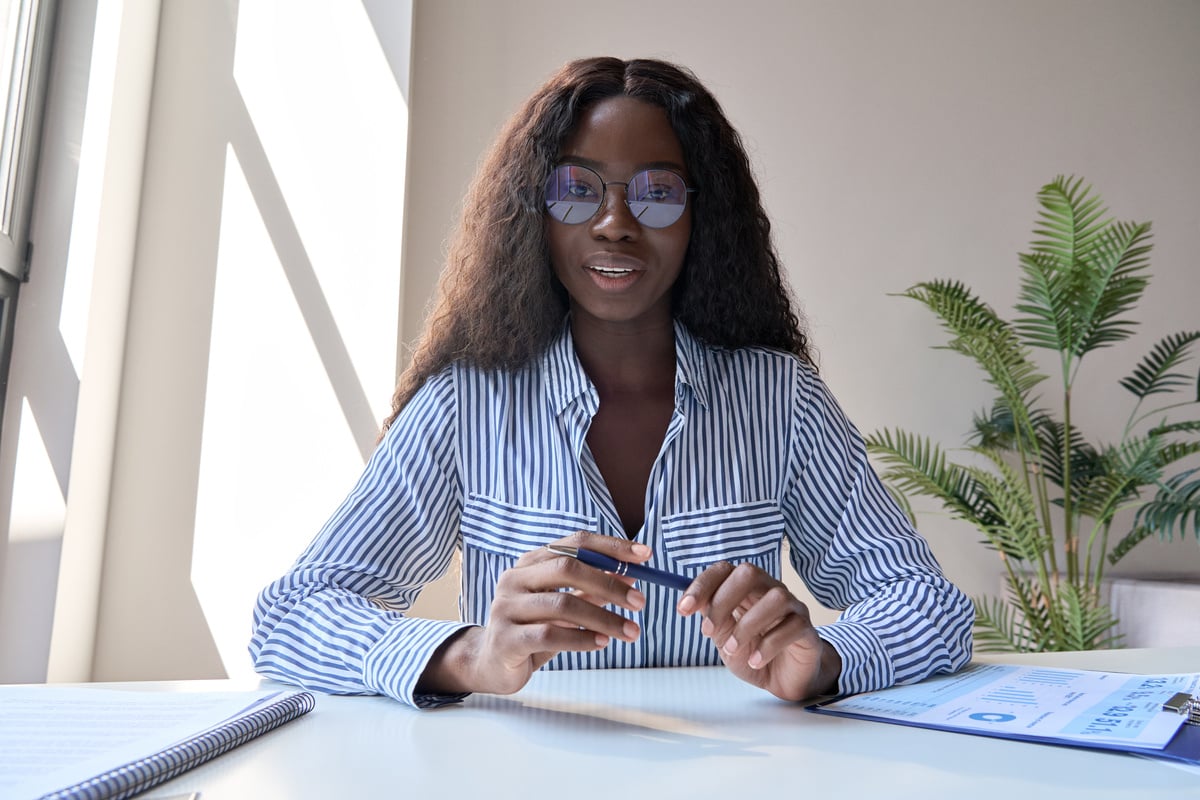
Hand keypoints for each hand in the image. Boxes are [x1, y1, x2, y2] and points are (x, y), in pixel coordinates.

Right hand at [418, 531, 649, 695]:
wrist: (492, 663)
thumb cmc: (533, 629)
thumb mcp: (564, 606)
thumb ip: (590, 588)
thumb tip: (630, 574)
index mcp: (531, 563)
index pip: (575, 542)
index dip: (611, 546)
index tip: (644, 555)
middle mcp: (515, 579)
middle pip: (567, 568)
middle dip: (610, 584)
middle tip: (640, 601)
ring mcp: (507, 607)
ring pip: (562, 604)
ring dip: (604, 617)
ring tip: (630, 631)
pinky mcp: (506, 638)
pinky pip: (549, 634)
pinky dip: (581, 638)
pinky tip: (602, 643)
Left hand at [677, 561, 839, 701]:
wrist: (782, 682)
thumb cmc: (752, 654)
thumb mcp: (724, 639)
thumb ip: (714, 620)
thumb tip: (695, 603)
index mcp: (746, 590)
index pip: (724, 570)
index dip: (701, 585)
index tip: (683, 609)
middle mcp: (769, 591)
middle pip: (749, 573)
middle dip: (723, 601)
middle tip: (708, 630)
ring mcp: (792, 607)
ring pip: (774, 598)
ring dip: (746, 626)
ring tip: (732, 650)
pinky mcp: (807, 628)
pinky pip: (792, 626)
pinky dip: (768, 646)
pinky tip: (756, 661)